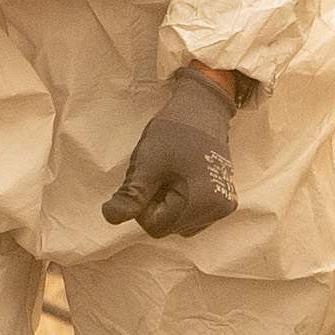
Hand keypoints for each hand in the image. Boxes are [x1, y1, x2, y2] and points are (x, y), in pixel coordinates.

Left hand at [101, 66, 239, 237]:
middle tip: (160, 171)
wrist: (202, 107)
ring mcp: (223, 206)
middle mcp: (218, 211)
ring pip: (178, 222)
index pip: (156, 227)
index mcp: (202, 204)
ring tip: (172, 172)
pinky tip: (181, 177)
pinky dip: (180, 201)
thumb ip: (131, 195)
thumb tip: (110, 218)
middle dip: (156, 203)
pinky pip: (191, 215)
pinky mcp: (223, 199)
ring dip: (167, 203)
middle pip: (169, 227)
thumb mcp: (147, 163)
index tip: (148, 177)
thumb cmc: (174, 131)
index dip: (143, 205)